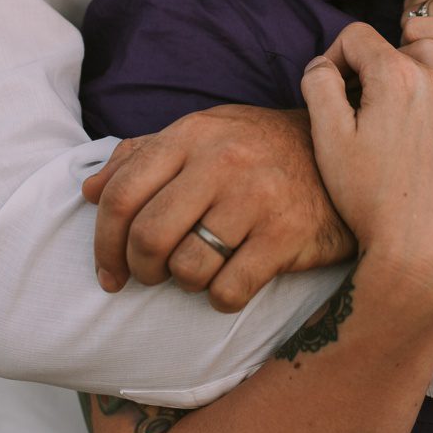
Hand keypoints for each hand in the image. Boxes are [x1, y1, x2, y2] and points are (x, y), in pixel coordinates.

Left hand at [81, 105, 356, 311]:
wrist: (343, 153)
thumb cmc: (260, 149)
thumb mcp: (204, 134)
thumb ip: (143, 156)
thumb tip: (88, 190)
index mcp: (192, 135)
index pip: (121, 194)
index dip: (102, 243)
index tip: (108, 272)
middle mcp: (222, 161)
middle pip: (148, 237)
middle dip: (140, 270)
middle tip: (151, 277)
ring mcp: (257, 197)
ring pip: (187, 268)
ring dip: (184, 283)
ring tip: (199, 272)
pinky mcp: (287, 234)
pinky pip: (229, 290)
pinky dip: (220, 298)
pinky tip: (231, 283)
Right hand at [299, 24, 432, 299]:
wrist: (421, 250)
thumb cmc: (370, 199)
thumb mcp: (328, 140)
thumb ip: (319, 85)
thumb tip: (323, 64)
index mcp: (394, 77)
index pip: (357, 38)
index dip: (335, 56)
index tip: (331, 87)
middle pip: (397, 47)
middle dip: (373, 66)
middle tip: (359, 105)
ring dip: (413, 67)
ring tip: (396, 101)